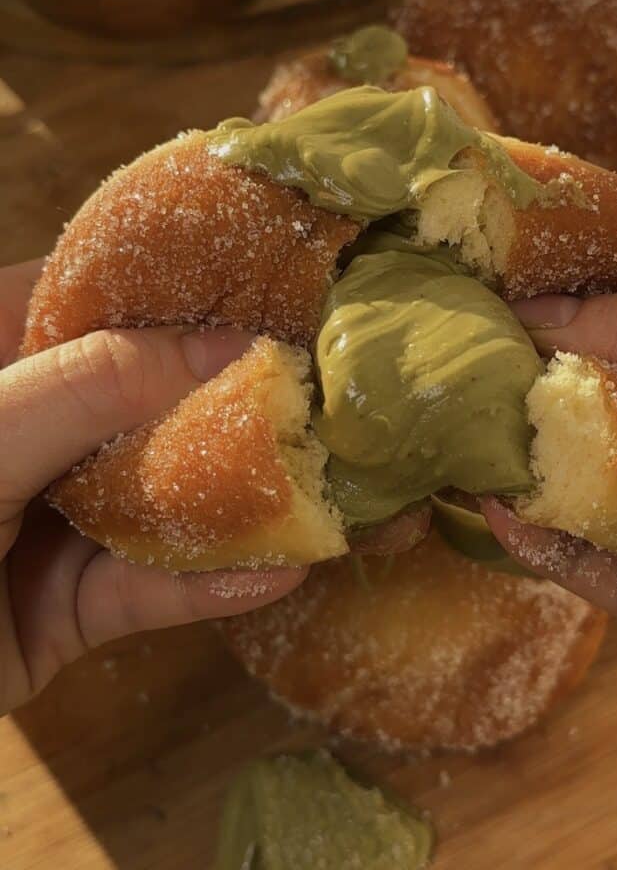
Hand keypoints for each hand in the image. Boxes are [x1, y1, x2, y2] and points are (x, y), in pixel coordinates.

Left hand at [0, 260, 306, 715]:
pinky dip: (209, 584)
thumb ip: (91, 384)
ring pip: (160, 495)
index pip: (89, 300)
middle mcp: (29, 430)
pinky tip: (277, 571)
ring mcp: (52, 517)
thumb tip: (222, 347)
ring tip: (324, 481)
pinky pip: (150, 587)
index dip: (176, 289)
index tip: (267, 279)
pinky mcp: (71, 601)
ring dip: (238, 497)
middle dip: (229, 395)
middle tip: (322, 383)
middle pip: (145, 399)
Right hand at [483, 287, 616, 689]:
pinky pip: (607, 578)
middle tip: (473, 377)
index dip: (580, 312)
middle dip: (543, 398)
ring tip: (473, 449)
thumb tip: (550, 313)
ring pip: (600, 501)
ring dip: (534, 478)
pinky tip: (507, 518)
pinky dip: (552, 551)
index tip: (508, 297)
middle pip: (614, 420)